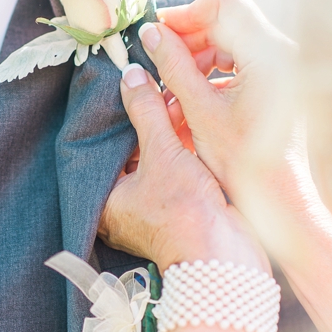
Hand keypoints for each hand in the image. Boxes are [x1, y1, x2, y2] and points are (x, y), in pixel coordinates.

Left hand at [98, 63, 269, 274]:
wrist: (225, 255)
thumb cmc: (184, 212)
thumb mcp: (163, 152)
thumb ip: (147, 111)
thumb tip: (131, 75)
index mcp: (106, 201)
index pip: (109, 146)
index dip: (126, 116)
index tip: (138, 88)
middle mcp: (125, 209)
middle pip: (135, 154)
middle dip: (152, 124)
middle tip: (165, 91)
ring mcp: (155, 212)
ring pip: (158, 163)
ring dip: (172, 136)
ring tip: (184, 105)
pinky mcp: (181, 212)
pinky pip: (178, 174)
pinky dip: (185, 153)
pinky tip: (198, 129)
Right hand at [137, 0, 297, 199]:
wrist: (280, 197)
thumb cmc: (246, 164)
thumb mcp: (201, 112)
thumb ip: (174, 67)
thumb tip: (151, 33)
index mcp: (269, 54)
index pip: (224, 3)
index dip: (186, 14)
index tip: (157, 34)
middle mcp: (283, 53)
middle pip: (228, 19)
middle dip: (189, 38)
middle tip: (158, 59)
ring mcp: (283, 67)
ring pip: (232, 41)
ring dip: (198, 57)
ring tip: (172, 85)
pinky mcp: (279, 82)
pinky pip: (242, 62)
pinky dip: (214, 73)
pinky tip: (192, 96)